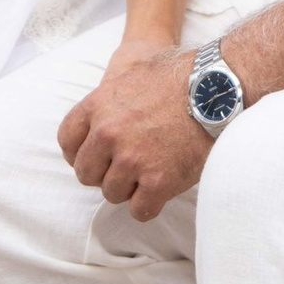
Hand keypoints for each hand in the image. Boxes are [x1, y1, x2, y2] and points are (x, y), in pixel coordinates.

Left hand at [58, 39, 211, 221]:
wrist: (216, 88)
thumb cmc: (179, 76)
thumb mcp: (132, 74)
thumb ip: (108, 99)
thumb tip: (98, 122)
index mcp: (98, 105)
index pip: (67, 141)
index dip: (78, 153)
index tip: (94, 157)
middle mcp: (108, 134)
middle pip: (86, 173)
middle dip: (104, 173)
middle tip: (127, 166)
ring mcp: (132, 159)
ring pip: (112, 194)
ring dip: (129, 188)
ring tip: (151, 170)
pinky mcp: (158, 181)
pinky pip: (139, 210)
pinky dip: (149, 204)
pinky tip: (161, 189)